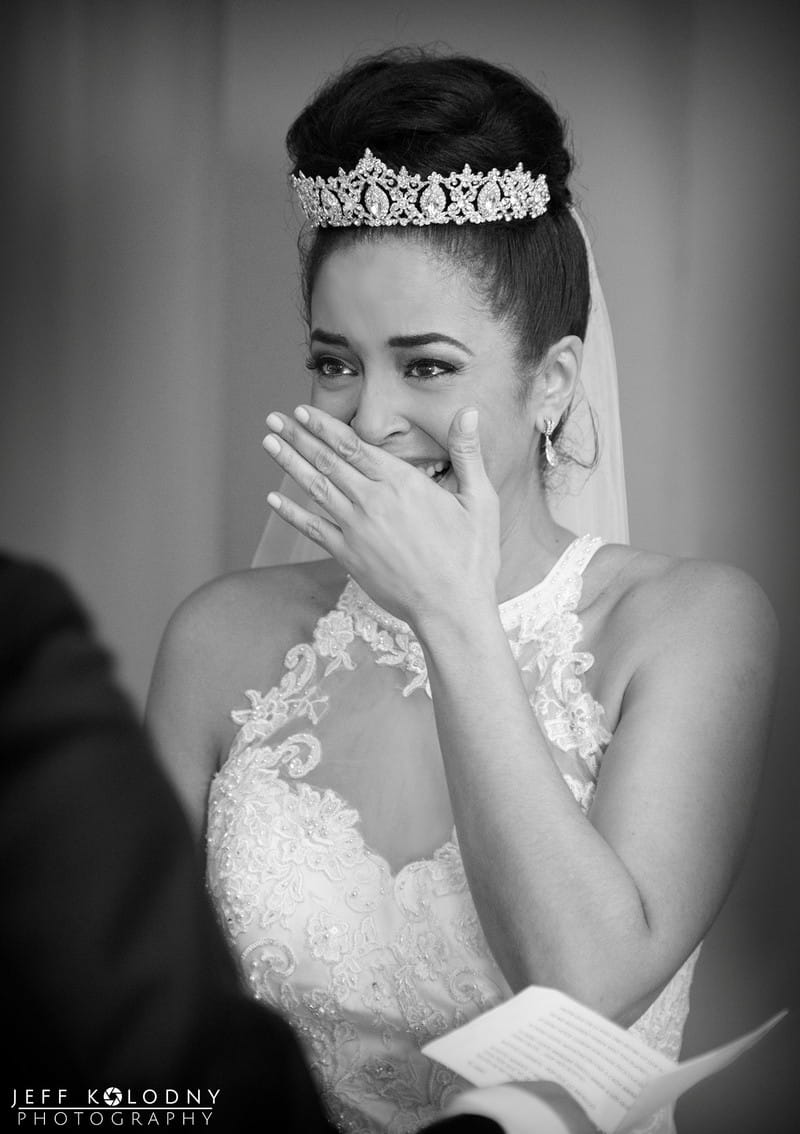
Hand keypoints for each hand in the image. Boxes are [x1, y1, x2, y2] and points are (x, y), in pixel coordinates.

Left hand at [262, 404, 499, 624]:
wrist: (451, 609)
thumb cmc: (470, 557)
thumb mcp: (480, 500)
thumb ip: (467, 453)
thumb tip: (468, 412)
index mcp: (402, 483)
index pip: (352, 445)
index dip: (323, 426)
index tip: (303, 412)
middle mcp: (372, 501)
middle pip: (326, 461)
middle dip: (297, 436)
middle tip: (274, 419)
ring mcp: (356, 530)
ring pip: (314, 488)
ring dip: (289, 463)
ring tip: (269, 443)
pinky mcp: (348, 556)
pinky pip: (312, 528)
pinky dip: (290, 512)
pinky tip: (273, 499)